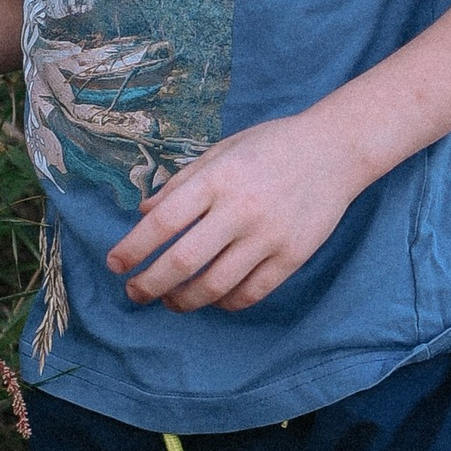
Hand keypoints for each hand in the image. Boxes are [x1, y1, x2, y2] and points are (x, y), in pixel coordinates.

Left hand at [105, 113, 365, 312]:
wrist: (335, 150)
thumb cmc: (271, 146)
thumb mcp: (222, 151)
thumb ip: (181, 183)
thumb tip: (144, 215)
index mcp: (218, 179)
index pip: (164, 222)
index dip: (133, 248)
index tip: (115, 264)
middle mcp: (241, 209)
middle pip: (182, 261)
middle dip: (149, 284)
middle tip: (134, 293)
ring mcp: (269, 236)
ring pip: (214, 285)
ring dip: (183, 300)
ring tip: (170, 300)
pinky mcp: (292, 256)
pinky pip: (250, 293)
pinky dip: (225, 303)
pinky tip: (213, 298)